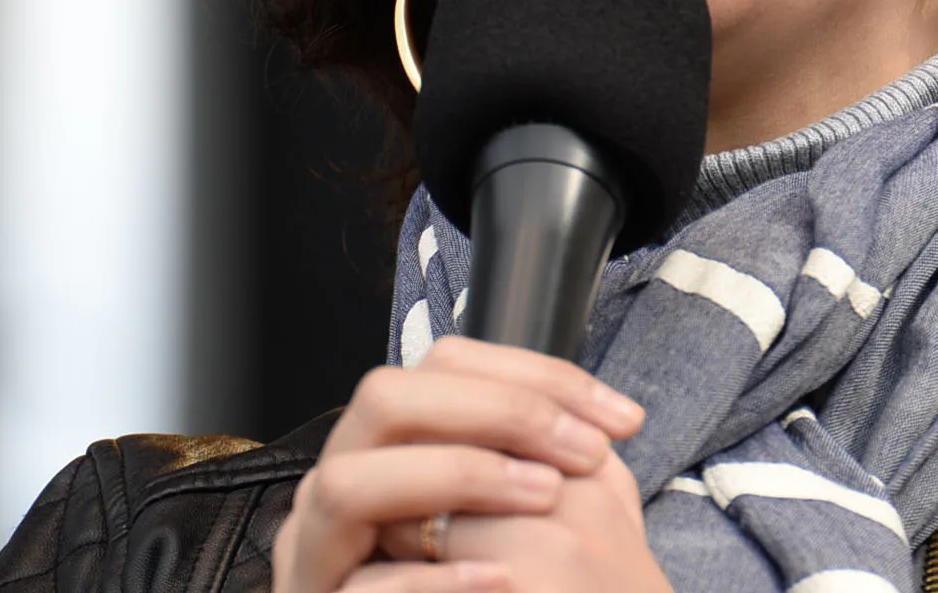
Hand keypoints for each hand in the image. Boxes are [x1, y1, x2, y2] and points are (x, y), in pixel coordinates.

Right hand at [272, 337, 661, 591]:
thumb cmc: (497, 588)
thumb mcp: (524, 520)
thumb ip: (539, 465)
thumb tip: (604, 419)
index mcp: (391, 447)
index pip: (446, 367)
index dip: (538, 378)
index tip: (620, 419)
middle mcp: (345, 485)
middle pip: (384, 399)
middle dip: (493, 410)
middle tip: (583, 452)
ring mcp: (317, 552)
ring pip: (346, 482)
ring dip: (452, 476)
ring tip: (543, 498)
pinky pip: (357, 586)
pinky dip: (428, 579)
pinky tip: (498, 577)